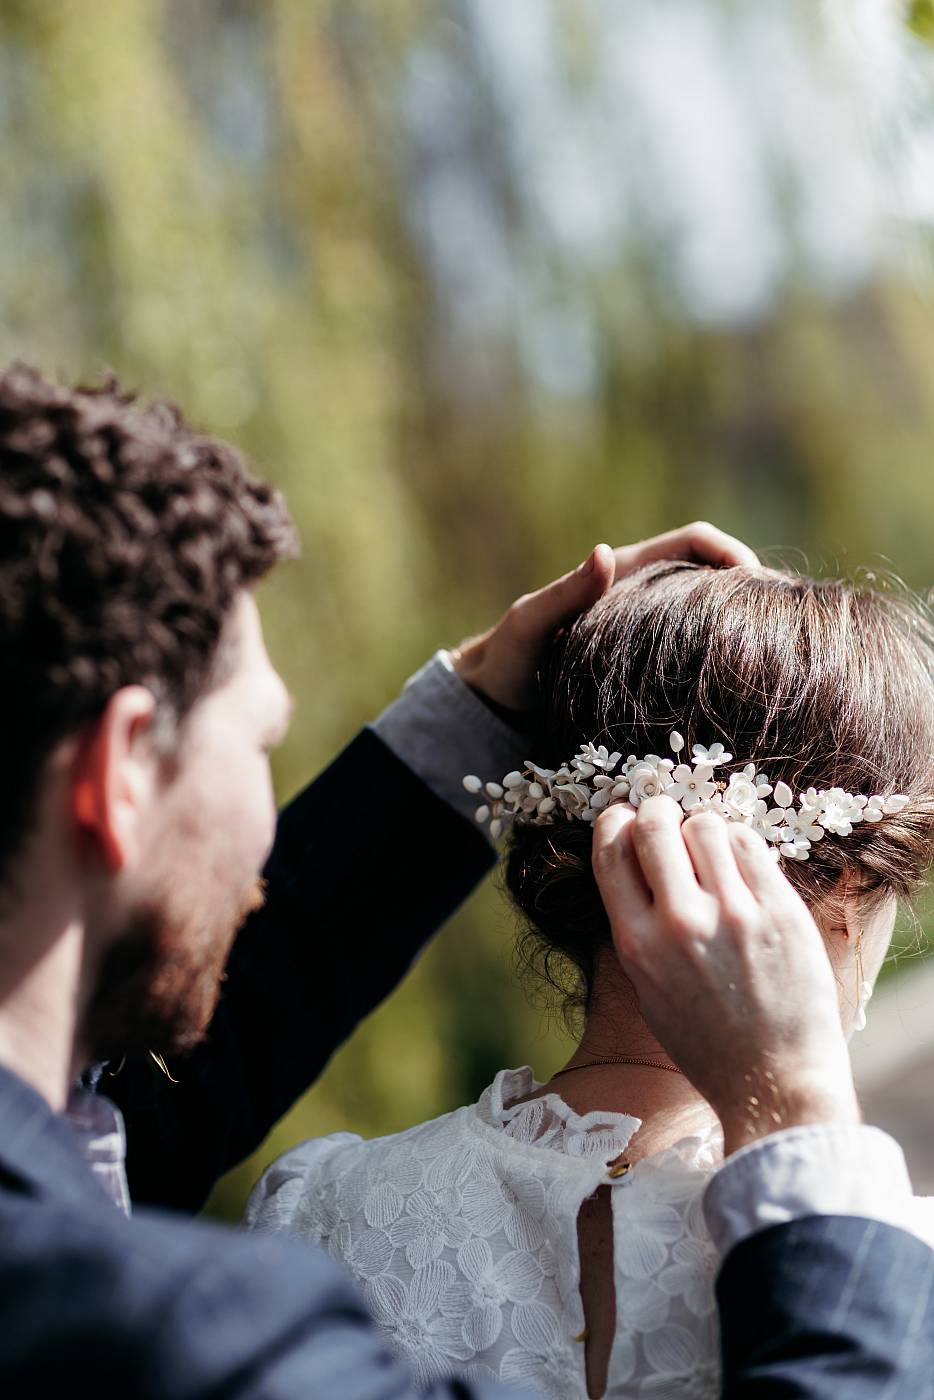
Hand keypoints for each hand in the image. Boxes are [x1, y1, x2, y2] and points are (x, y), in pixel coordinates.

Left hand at [451, 523, 757, 710]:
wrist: (492, 704)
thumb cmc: (505, 662)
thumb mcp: (526, 627)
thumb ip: (561, 593)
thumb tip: (602, 553)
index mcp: (622, 574)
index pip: (697, 542)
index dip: (735, 553)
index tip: (762, 587)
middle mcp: (645, 596)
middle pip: (718, 575)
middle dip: (756, 591)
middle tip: (789, 627)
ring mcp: (652, 632)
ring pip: (715, 615)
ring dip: (748, 626)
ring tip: (780, 659)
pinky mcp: (652, 666)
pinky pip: (702, 653)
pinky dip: (728, 659)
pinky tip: (745, 691)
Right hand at [591, 799, 859, 1154]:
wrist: (774, 1081)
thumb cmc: (707, 1042)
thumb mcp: (648, 991)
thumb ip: (637, 928)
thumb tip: (635, 862)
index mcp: (638, 945)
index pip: (610, 851)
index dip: (614, 822)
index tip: (624, 818)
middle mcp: (681, 924)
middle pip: (655, 824)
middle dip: (656, 810)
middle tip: (666, 816)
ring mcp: (735, 914)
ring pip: (706, 824)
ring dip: (702, 827)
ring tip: (710, 847)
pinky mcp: (781, 911)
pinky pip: (751, 845)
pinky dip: (740, 844)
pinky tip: (741, 863)